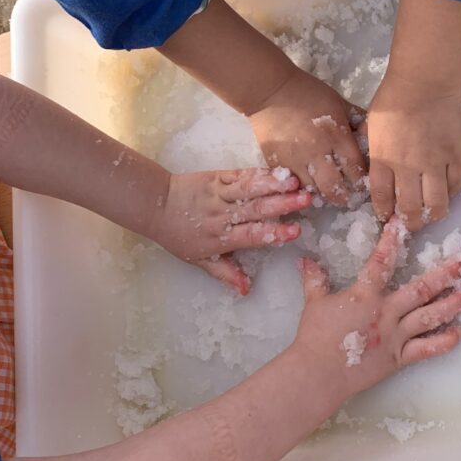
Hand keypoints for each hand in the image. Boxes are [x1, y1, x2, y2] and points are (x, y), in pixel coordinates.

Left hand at [149, 169, 310, 294]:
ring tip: (294, 181)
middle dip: (282, 205)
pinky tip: (278, 171)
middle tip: (306, 200)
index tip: (295, 231)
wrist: (155, 204)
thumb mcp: (199, 260)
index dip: (273, 233)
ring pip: (249, 189)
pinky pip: (240, 175)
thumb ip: (226, 273)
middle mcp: (222, 215)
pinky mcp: (217, 177)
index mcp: (220, 237)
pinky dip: (260, 173)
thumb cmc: (178, 235)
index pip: (251, 235)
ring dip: (273, 184)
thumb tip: (246, 289)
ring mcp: (219, 194)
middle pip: (255, 210)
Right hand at [249, 69, 366, 205]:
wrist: (270, 90)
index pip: (356, 169)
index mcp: (337, 136)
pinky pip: (293, 184)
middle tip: (347, 196)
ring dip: (324, 194)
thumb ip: (356, 118)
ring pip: (314, 190)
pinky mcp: (278, 164)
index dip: (361, 180)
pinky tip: (309, 187)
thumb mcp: (338, 101)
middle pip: (336, 188)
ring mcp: (296, 161)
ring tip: (328, 194)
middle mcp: (318, 152)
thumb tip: (372, 133)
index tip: (363, 183)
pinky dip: (303, 188)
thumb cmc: (308, 92)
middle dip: (344, 196)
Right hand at [292, 220, 460, 397]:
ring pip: (430, 317)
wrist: (318, 373)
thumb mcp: (314, 303)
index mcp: (365, 295)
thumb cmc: (314, 338)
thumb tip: (305, 259)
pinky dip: (444, 341)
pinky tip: (459, 332)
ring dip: (451, 304)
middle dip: (445, 273)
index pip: (381, 262)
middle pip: (421, 289)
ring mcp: (395, 335)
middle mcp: (386, 312)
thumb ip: (314, 280)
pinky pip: (427, 349)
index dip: (390, 241)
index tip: (401, 224)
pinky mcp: (399, 358)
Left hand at [366, 71, 460, 231]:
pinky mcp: (456, 156)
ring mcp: (435, 163)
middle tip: (410, 222)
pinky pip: (455, 185)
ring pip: (436, 205)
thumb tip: (374, 174)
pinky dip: (449, 193)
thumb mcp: (372, 126)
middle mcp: (408, 166)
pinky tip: (444, 192)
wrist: (426, 80)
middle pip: (409, 208)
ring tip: (429, 214)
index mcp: (383, 158)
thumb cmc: (394, 98)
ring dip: (431, 215)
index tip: (386, 216)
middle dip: (408, 222)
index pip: (382, 198)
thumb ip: (374, 152)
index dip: (384, 212)